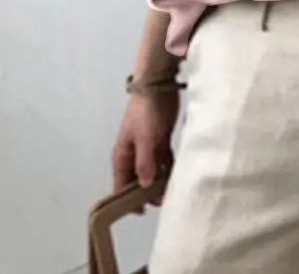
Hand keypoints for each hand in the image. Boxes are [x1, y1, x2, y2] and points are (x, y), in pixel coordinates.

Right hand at [111, 90, 179, 212]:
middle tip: (163, 202)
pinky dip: (169, 168)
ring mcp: (148, 146)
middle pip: (138, 178)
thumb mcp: (144, 138)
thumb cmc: (146, 111)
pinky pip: (164, 159)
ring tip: (172, 192)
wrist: (157, 86)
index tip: (140, 212)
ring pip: (153, 170)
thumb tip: (144, 185)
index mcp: (123, 154)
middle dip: (147, 191)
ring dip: (160, 181)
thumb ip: (144, 162)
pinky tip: (177, 176)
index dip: (127, 199)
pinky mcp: (162, 139)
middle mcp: (134, 153)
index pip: (121, 183)